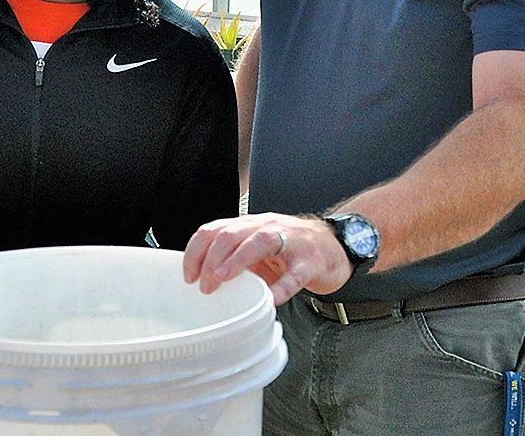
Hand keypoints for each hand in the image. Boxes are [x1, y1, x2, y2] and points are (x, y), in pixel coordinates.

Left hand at [182, 213, 352, 304]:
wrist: (336, 246)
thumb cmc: (292, 250)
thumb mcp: (259, 251)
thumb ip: (235, 261)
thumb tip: (204, 284)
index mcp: (251, 226)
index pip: (214, 230)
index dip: (196, 252)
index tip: (188, 277)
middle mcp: (268, 227)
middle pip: (231, 234)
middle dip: (212, 260)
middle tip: (205, 287)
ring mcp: (291, 242)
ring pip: (260, 242)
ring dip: (237, 260)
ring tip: (223, 279)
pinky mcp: (311, 261)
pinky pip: (295, 274)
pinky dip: (282, 287)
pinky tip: (272, 299)